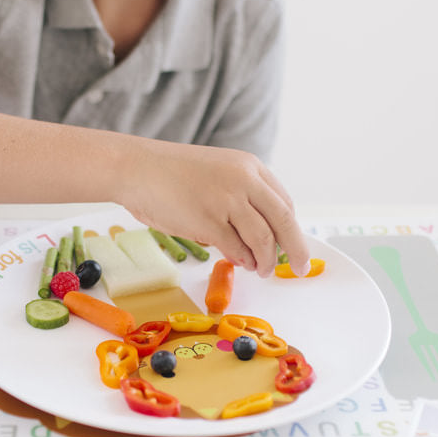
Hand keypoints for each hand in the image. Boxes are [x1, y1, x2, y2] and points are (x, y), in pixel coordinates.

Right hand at [114, 141, 310, 277]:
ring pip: (263, 238)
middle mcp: (244, 180)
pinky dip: (243, 259)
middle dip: (296, 248)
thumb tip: (256, 237)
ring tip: (262, 270)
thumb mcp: (216, 173)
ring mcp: (227, 200)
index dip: (291, 228)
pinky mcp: (209, 220)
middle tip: (301, 267)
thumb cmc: (169, 174)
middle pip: (283, 220)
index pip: (283, 202)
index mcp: (249, 166)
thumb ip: (239, 198)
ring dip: (267, 259)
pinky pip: (236, 247)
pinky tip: (241, 263)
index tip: (294, 246)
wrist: (135, 168)